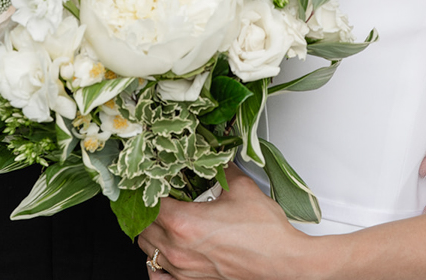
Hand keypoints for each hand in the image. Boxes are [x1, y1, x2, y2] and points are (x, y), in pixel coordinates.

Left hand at [137, 165, 315, 279]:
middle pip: (143, 226)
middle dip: (147, 208)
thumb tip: (215, 157)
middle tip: (159, 193)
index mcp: (184, 223)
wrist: (282, 263)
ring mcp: (183, 270)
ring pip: (147, 249)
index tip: (152, 177)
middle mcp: (178, 249)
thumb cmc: (264, 233)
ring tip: (164, 218)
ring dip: (151, 231)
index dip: (147, 186)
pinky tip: (166, 248)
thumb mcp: (241, 187)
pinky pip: (157, 275)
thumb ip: (222, 168)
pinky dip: (156, 261)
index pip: (149, 202)